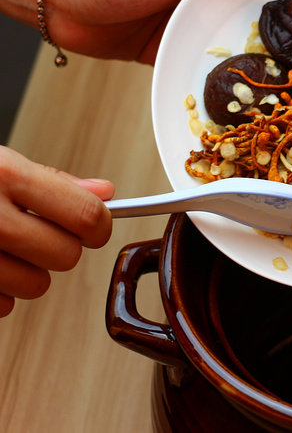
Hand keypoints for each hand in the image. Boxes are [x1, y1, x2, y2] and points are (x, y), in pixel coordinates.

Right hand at [0, 146, 113, 316]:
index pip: (88, 215)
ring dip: (28, 272)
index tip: (96, 227)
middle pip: (68, 255)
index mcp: (7, 176)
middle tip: (36, 231)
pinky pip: (4, 306)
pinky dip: (0, 290)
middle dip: (60, 246)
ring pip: (38, 286)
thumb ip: (51, 182)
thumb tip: (104, 192)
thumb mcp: (0, 165)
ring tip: (5, 247)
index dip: (99, 225)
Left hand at [44, 0, 273, 63]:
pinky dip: (210, 81)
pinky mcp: (164, 52)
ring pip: (221, 46)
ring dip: (241, 63)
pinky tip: (231, 98)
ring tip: (274, 86)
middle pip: (242, 17)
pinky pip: (193, 68)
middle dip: (269, 37)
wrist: (57, 1)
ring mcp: (181, 26)